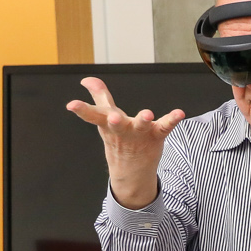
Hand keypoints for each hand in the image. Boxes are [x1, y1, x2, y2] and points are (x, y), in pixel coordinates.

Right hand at [66, 76, 185, 209]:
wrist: (131, 170)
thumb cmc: (118, 138)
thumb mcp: (105, 118)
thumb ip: (99, 96)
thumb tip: (87, 79)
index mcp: (107, 123)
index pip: (92, 115)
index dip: (82, 109)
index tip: (71, 105)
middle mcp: (122, 129)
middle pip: (116, 124)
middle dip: (114, 120)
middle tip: (113, 117)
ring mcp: (139, 134)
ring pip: (140, 126)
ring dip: (142, 120)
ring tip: (147, 114)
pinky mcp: (156, 136)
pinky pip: (165, 127)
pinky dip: (172, 119)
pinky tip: (179, 113)